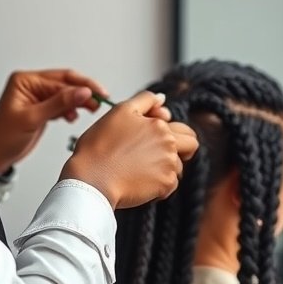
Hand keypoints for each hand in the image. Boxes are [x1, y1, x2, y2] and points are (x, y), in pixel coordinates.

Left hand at [0, 69, 109, 174]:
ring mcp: (37, 97)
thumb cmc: (3, 136)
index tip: (96, 94)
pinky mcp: (41, 109)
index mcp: (25, 81)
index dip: (80, 86)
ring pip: (65, 94)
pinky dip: (70, 110)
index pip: (60, 79)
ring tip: (91, 109)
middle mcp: (31, 86)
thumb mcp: (32, 118)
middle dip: (83, 92)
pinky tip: (73, 117)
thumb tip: (82, 92)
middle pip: (65, 84)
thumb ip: (59, 103)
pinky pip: (61, 104)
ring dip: (78, 101)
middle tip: (99, 101)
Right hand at [60, 90, 198, 208]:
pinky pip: (170, 185)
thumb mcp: (119, 112)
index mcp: (159, 126)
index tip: (151, 139)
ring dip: (164, 168)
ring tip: (139, 169)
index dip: (170, 132)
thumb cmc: (99, 147)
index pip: (183, 128)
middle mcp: (169, 144)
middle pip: (191, 146)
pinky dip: (158, 185)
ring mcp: (169, 165)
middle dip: (182, 150)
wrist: (92, 178)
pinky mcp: (165, 185)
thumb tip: (162, 98)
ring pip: (178, 167)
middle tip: (159, 155)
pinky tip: (139, 182)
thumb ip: (144, 100)